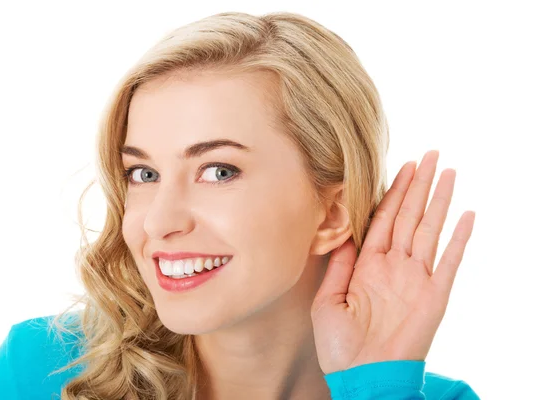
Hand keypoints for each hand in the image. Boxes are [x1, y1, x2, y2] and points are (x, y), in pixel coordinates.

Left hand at [311, 150, 475, 373]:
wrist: (361, 378)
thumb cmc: (340, 346)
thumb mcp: (328, 300)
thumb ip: (338, 266)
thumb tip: (343, 233)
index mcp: (368, 265)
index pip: (383, 219)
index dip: (392, 193)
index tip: (401, 167)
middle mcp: (394, 266)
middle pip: (408, 216)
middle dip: (417, 185)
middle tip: (428, 154)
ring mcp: (416, 278)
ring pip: (429, 228)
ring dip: (438, 200)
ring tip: (447, 171)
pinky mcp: (434, 295)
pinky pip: (449, 261)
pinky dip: (459, 238)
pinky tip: (466, 214)